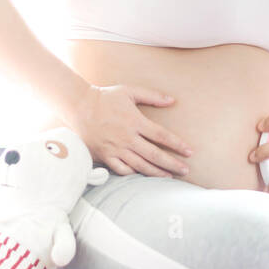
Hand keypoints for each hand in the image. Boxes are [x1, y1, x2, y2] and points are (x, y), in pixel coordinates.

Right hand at [67, 84, 192, 177]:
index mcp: (135, 121)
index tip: (190, 152)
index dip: (177, 144)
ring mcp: (116, 148)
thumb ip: (152, 96)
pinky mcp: (105, 156)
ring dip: (156, 173)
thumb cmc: (105, 97)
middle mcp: (127, 138)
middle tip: (185, 170)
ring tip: (169, 177)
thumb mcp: (129, 91)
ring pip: (140, 165)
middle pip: (154, 155)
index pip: (161, 136)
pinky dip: (133, 174)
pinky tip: (143, 175)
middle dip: (172, 164)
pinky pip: (122, 170)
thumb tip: (172, 100)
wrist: (78, 107)